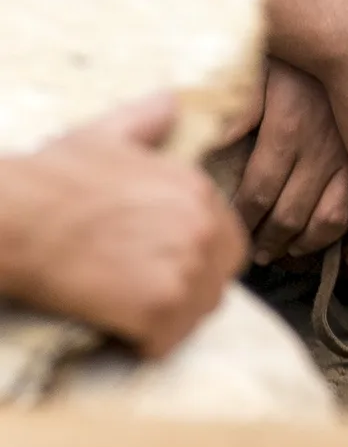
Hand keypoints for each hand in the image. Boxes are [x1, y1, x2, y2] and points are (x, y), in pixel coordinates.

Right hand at [0, 99, 245, 354]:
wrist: (13, 216)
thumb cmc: (50, 179)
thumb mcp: (105, 135)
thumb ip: (146, 121)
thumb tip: (169, 102)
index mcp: (199, 190)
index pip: (228, 244)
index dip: (195, 262)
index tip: (159, 269)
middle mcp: (204, 227)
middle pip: (217, 282)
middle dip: (184, 294)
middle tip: (139, 295)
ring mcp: (185, 268)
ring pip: (194, 316)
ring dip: (163, 322)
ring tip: (124, 312)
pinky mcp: (158, 308)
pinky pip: (164, 343)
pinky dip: (140, 345)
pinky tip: (113, 330)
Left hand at [233, 61, 347, 261]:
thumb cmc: (304, 55)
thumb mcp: (261, 73)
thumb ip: (234, 112)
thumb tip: (204, 145)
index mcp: (288, 130)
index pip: (257, 194)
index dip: (241, 219)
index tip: (229, 228)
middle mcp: (322, 150)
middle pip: (290, 216)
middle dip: (270, 241)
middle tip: (258, 251)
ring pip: (330, 221)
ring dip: (307, 244)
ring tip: (292, 249)